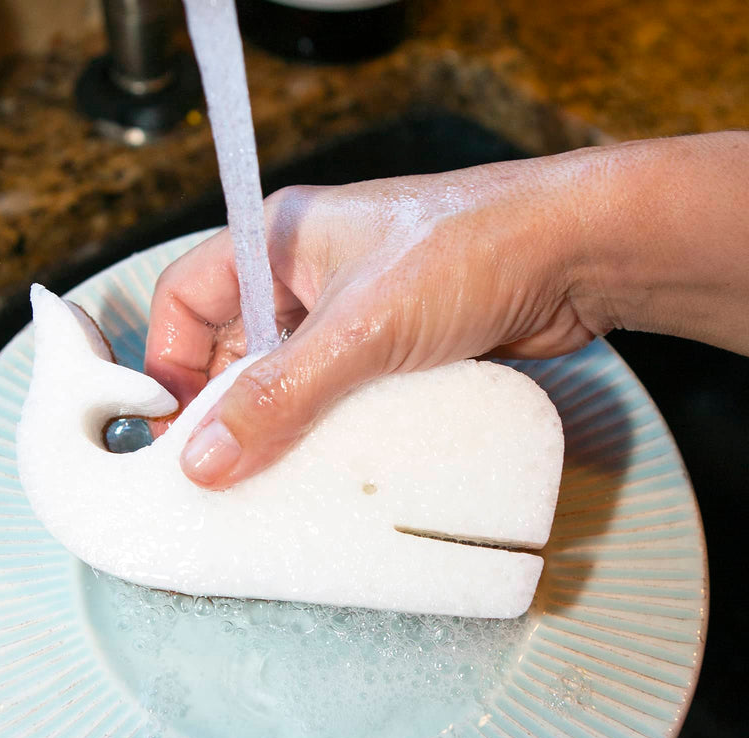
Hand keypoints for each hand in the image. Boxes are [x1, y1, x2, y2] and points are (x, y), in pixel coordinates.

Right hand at [145, 132, 748, 491]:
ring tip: (273, 484)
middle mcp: (308, 276)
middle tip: (223, 475)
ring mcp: (354, 315)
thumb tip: (205, 460)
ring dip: (282, 430)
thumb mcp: (359, 330)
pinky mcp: (395, 349)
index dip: (170, 361)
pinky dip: (330, 432)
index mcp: (278, 242)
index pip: (188, 298)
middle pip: (237, 350)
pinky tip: (331, 470)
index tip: (174, 429)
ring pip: (291, 381)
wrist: (577, 255)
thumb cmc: (468, 253)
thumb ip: (280, 397)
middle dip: (227, 410)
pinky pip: (340, 397)